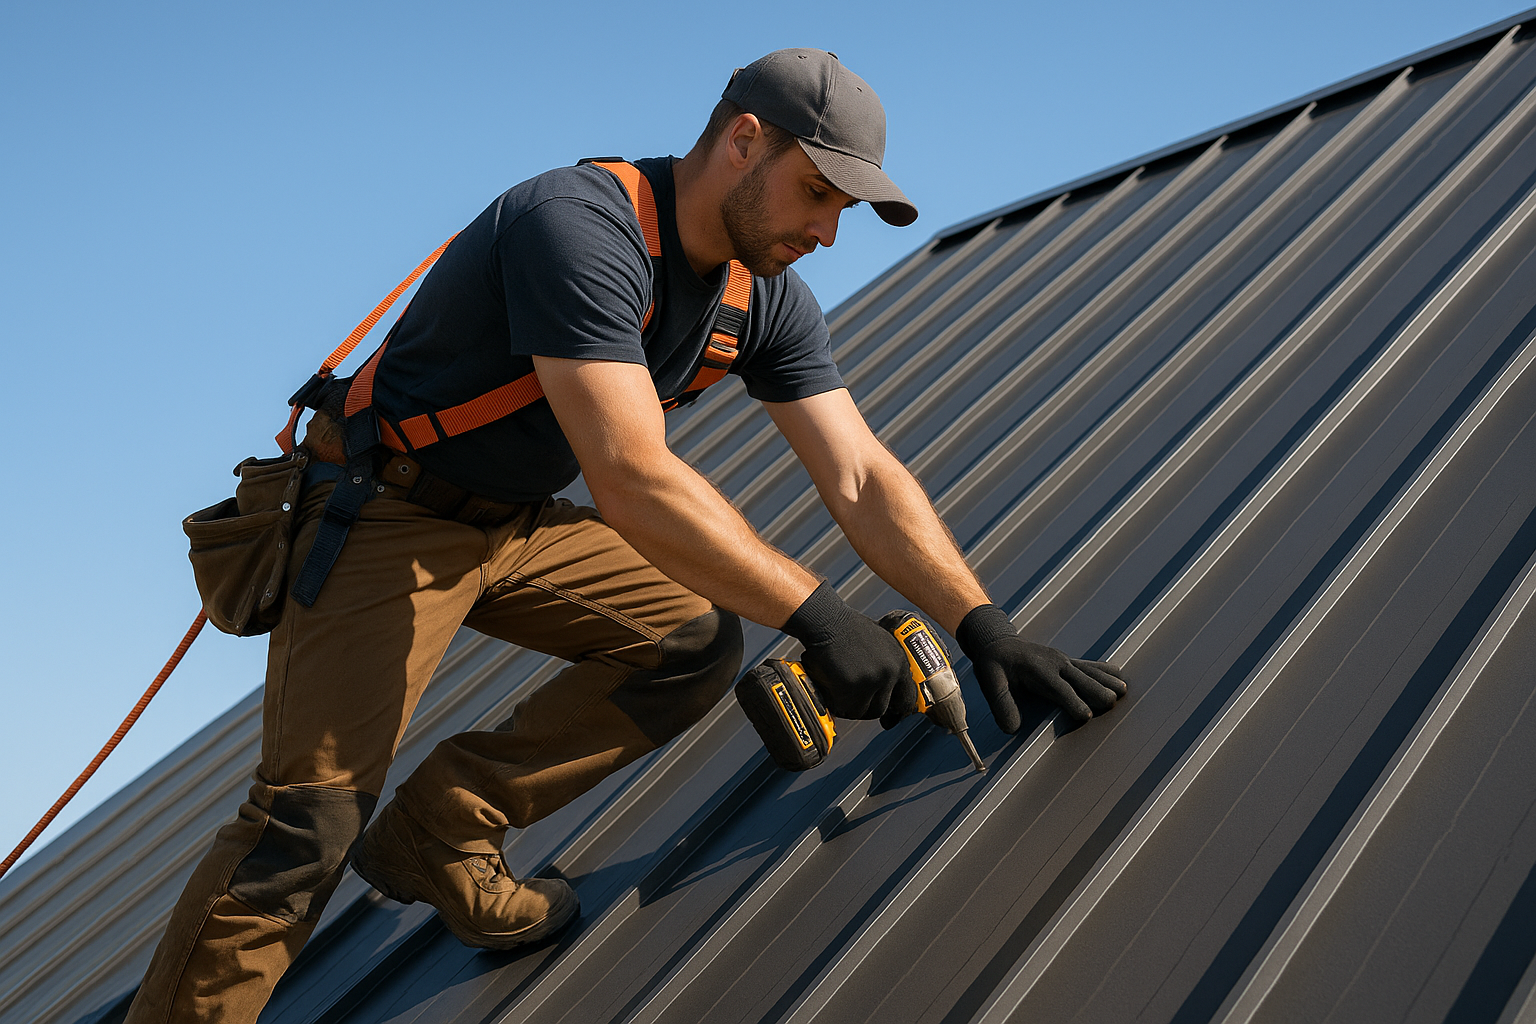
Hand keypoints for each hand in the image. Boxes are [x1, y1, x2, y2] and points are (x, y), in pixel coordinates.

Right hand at [783, 581, 918, 719]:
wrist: (827, 621)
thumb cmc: (848, 629)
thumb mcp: (881, 643)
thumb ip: (888, 664)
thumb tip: (889, 686)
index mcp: (899, 662)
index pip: (906, 697)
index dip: (894, 707)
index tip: (887, 712)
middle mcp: (889, 673)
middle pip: (882, 708)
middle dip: (867, 707)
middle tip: (855, 701)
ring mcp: (871, 681)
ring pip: (864, 711)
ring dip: (851, 706)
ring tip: (841, 694)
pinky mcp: (852, 687)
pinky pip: (846, 708)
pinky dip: (837, 703)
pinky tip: (832, 691)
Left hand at [956, 604, 1126, 731]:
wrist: (997, 642)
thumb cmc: (993, 665)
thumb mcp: (990, 682)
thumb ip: (1001, 705)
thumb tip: (1012, 730)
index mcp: (1038, 669)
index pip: (1059, 688)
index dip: (1072, 701)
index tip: (1086, 716)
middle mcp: (1055, 662)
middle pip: (1081, 679)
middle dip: (1096, 691)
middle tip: (1111, 703)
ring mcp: (1063, 660)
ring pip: (1089, 671)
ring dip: (1106, 680)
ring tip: (1123, 691)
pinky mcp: (1067, 661)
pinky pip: (1089, 665)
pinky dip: (1104, 671)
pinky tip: (1119, 675)